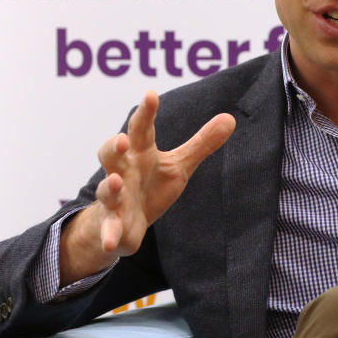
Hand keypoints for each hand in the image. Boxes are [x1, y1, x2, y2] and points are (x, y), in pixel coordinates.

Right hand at [61, 91, 234, 283]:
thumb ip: (201, 143)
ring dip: (110, 186)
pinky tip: (112, 242)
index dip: (145, 112)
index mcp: (140, 154)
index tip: (151, 95)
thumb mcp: (178, 165)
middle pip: (112, 154)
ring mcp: (115, 198)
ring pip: (107, 189)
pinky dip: (109, 234)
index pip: (141, 129)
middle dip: (113, 145)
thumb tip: (230, 118)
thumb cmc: (150, 186)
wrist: (123, 223)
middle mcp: (123, 172)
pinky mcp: (113, 224)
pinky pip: (109, 228)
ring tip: (117, 182)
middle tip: (122, 139)